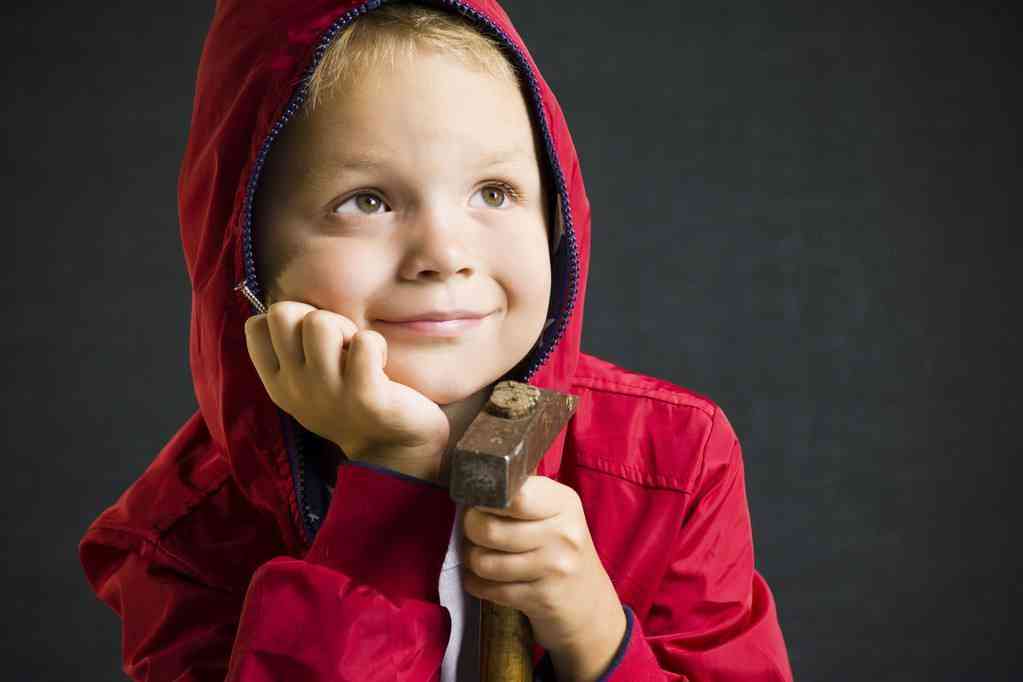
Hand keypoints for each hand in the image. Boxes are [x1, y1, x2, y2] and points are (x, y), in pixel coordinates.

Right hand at [243, 301, 450, 481]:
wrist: (394, 448)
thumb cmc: (351, 401)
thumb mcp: (309, 382)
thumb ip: (293, 349)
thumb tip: (283, 306)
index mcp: (278, 383)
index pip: (257, 325)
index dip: (290, 318)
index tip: (313, 343)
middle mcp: (295, 388)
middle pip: (284, 313)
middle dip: (317, 317)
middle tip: (341, 346)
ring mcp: (328, 393)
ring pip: (321, 322)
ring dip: (347, 330)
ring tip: (360, 357)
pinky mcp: (364, 396)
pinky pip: (364, 341)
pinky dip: (377, 345)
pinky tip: (380, 369)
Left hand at [460, 476, 625, 662]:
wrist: (588, 604)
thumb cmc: (559, 550)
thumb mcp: (553, 514)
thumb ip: (520, 498)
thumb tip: (474, 490)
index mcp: (563, 503)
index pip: (513, 496)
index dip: (485, 499)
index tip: (479, 503)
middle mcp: (563, 533)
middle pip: (490, 529)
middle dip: (470, 531)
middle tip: (474, 531)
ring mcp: (555, 568)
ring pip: (485, 562)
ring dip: (473, 561)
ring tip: (480, 556)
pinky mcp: (542, 598)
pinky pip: (491, 590)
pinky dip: (478, 585)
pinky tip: (484, 581)